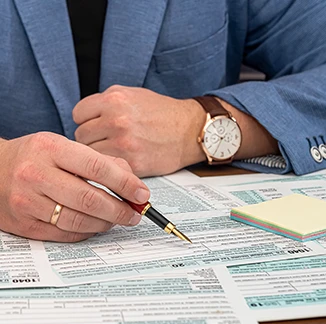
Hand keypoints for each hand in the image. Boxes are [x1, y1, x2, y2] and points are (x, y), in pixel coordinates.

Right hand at [0, 132, 149, 241]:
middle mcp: (37, 175)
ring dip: (105, 223)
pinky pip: (65, 234)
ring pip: (78, 221)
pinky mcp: (25, 224)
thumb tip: (132, 183)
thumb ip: (100, 161)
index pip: (97, 167)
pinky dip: (87, 232)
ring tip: (117, 219)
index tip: (142, 194)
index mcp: (51, 149)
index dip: (125, 184)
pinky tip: (95, 225)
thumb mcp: (65, 147)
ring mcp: (28, 202)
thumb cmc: (36, 156)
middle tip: (134, 214)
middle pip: (89, 199)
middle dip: (119, 210)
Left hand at [73, 85, 206, 176]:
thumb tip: (85, 116)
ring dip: (100, 155)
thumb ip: (106, 102)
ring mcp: (124, 143)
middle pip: (81, 136)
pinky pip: (108, 168)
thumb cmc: (162, 113)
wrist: (189, 131)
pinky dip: (112, 166)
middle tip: (106, 141)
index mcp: (114, 100)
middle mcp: (116, 120)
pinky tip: (124, 159)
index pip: (78, 114)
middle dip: (91, 139)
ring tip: (114, 151)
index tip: (94, 126)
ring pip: (91, 155)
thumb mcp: (132, 94)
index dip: (86, 121)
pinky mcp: (133, 163)